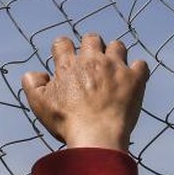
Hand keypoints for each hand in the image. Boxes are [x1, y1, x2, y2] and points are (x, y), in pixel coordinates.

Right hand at [21, 33, 149, 150]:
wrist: (96, 136)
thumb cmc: (67, 122)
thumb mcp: (39, 105)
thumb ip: (32, 84)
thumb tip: (35, 73)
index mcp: (68, 65)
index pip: (62, 42)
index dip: (62, 48)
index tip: (66, 58)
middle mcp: (92, 60)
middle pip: (92, 38)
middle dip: (91, 46)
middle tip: (92, 62)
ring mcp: (115, 67)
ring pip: (117, 46)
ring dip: (115, 54)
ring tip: (113, 68)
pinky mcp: (134, 78)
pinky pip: (141, 64)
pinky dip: (138, 70)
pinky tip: (133, 79)